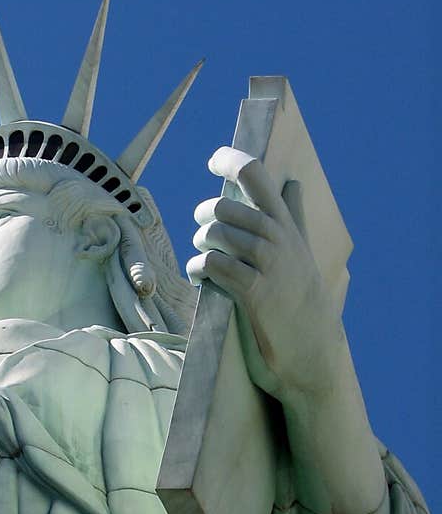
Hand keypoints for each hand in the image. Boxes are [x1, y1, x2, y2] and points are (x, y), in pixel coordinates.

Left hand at [186, 146, 344, 403]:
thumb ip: (294, 217)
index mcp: (287, 226)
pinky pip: (213, 265)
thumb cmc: (302, 301)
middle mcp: (278, 239)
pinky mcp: (254, 292)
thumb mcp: (302, 252)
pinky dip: (199, 269)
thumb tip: (294, 184)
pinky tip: (200, 278)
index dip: (231, 161)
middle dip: (205, 216)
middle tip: (204, 232)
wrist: (314, 352)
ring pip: (216, 234)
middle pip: (226, 205)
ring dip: (200, 245)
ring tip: (202, 260)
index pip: (257, 176)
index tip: (214, 161)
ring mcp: (268, 265)